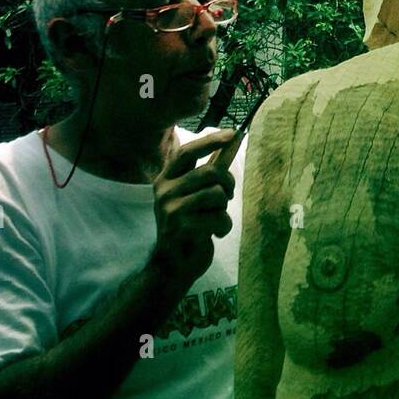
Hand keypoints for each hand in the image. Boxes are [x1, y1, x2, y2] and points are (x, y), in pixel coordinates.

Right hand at [149, 129, 237, 290]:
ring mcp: (171, 209)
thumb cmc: (189, 226)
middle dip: (227, 184)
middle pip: (210, 172)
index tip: (234, 133)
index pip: (187, 151)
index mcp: (166, 179)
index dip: (210, 140)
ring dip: (224, 208)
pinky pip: (218, 217)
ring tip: (216, 218)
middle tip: (227, 197)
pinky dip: (224, 226)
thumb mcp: (194, 195)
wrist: (173, 265)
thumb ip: (209, 169)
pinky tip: (214, 234)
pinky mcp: (181, 227)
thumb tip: (233, 141)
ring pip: (217, 194)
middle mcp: (164, 191)